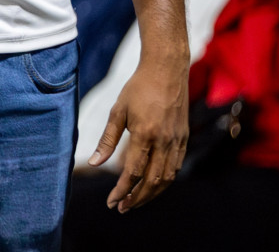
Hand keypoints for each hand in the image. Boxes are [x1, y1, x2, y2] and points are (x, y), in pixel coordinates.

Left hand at [88, 53, 188, 212]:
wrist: (167, 69)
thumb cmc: (138, 87)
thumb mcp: (118, 110)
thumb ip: (107, 139)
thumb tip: (94, 163)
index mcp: (144, 133)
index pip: (132, 172)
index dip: (121, 191)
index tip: (111, 202)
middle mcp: (164, 141)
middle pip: (151, 181)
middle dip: (136, 199)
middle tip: (121, 208)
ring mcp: (177, 141)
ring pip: (166, 178)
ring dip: (150, 194)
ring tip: (135, 201)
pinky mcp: (184, 138)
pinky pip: (176, 167)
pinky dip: (164, 181)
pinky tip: (152, 184)